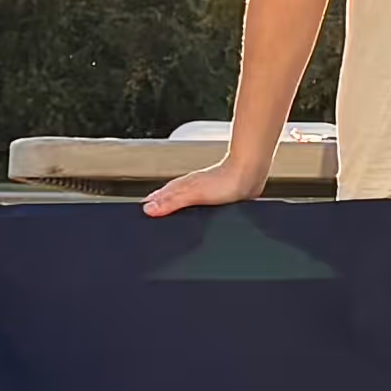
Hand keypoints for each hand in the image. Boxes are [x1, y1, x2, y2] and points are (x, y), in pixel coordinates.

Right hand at [141, 158, 268, 216]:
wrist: (249, 174)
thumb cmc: (225, 181)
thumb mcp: (193, 194)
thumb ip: (172, 201)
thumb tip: (149, 209)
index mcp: (181, 187)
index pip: (158, 197)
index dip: (150, 205)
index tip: (141, 213)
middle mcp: (190, 188)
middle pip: (169, 198)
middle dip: (160, 206)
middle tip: (150, 215)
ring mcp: (203, 192)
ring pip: (183, 201)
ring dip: (175, 207)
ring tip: (168, 215)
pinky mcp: (216, 197)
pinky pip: (198, 206)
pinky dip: (192, 211)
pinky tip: (195, 216)